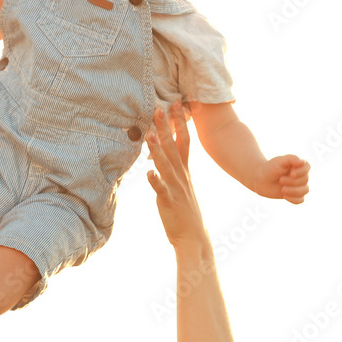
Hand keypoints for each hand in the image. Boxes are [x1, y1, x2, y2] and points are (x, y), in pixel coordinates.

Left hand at [146, 101, 205, 248]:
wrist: (193, 238)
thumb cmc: (185, 213)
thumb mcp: (180, 187)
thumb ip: (172, 172)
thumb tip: (160, 161)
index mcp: (185, 172)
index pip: (184, 141)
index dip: (180, 122)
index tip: (176, 103)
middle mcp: (181, 176)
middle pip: (174, 147)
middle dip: (167, 126)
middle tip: (159, 107)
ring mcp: (176, 188)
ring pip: (166, 165)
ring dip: (158, 150)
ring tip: (150, 134)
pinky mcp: (169, 202)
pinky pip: (162, 190)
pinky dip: (155, 181)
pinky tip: (148, 173)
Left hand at [253, 155, 309, 203]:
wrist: (260, 179)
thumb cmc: (270, 168)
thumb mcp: (279, 161)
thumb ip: (291, 159)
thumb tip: (302, 162)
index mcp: (298, 165)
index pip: (307, 167)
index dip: (301, 172)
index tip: (291, 174)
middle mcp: (300, 175)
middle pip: (305, 180)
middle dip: (293, 182)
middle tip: (280, 180)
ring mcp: (298, 186)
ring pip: (305, 190)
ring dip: (294, 191)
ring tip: (283, 190)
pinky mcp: (294, 195)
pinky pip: (300, 200)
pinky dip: (294, 199)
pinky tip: (285, 196)